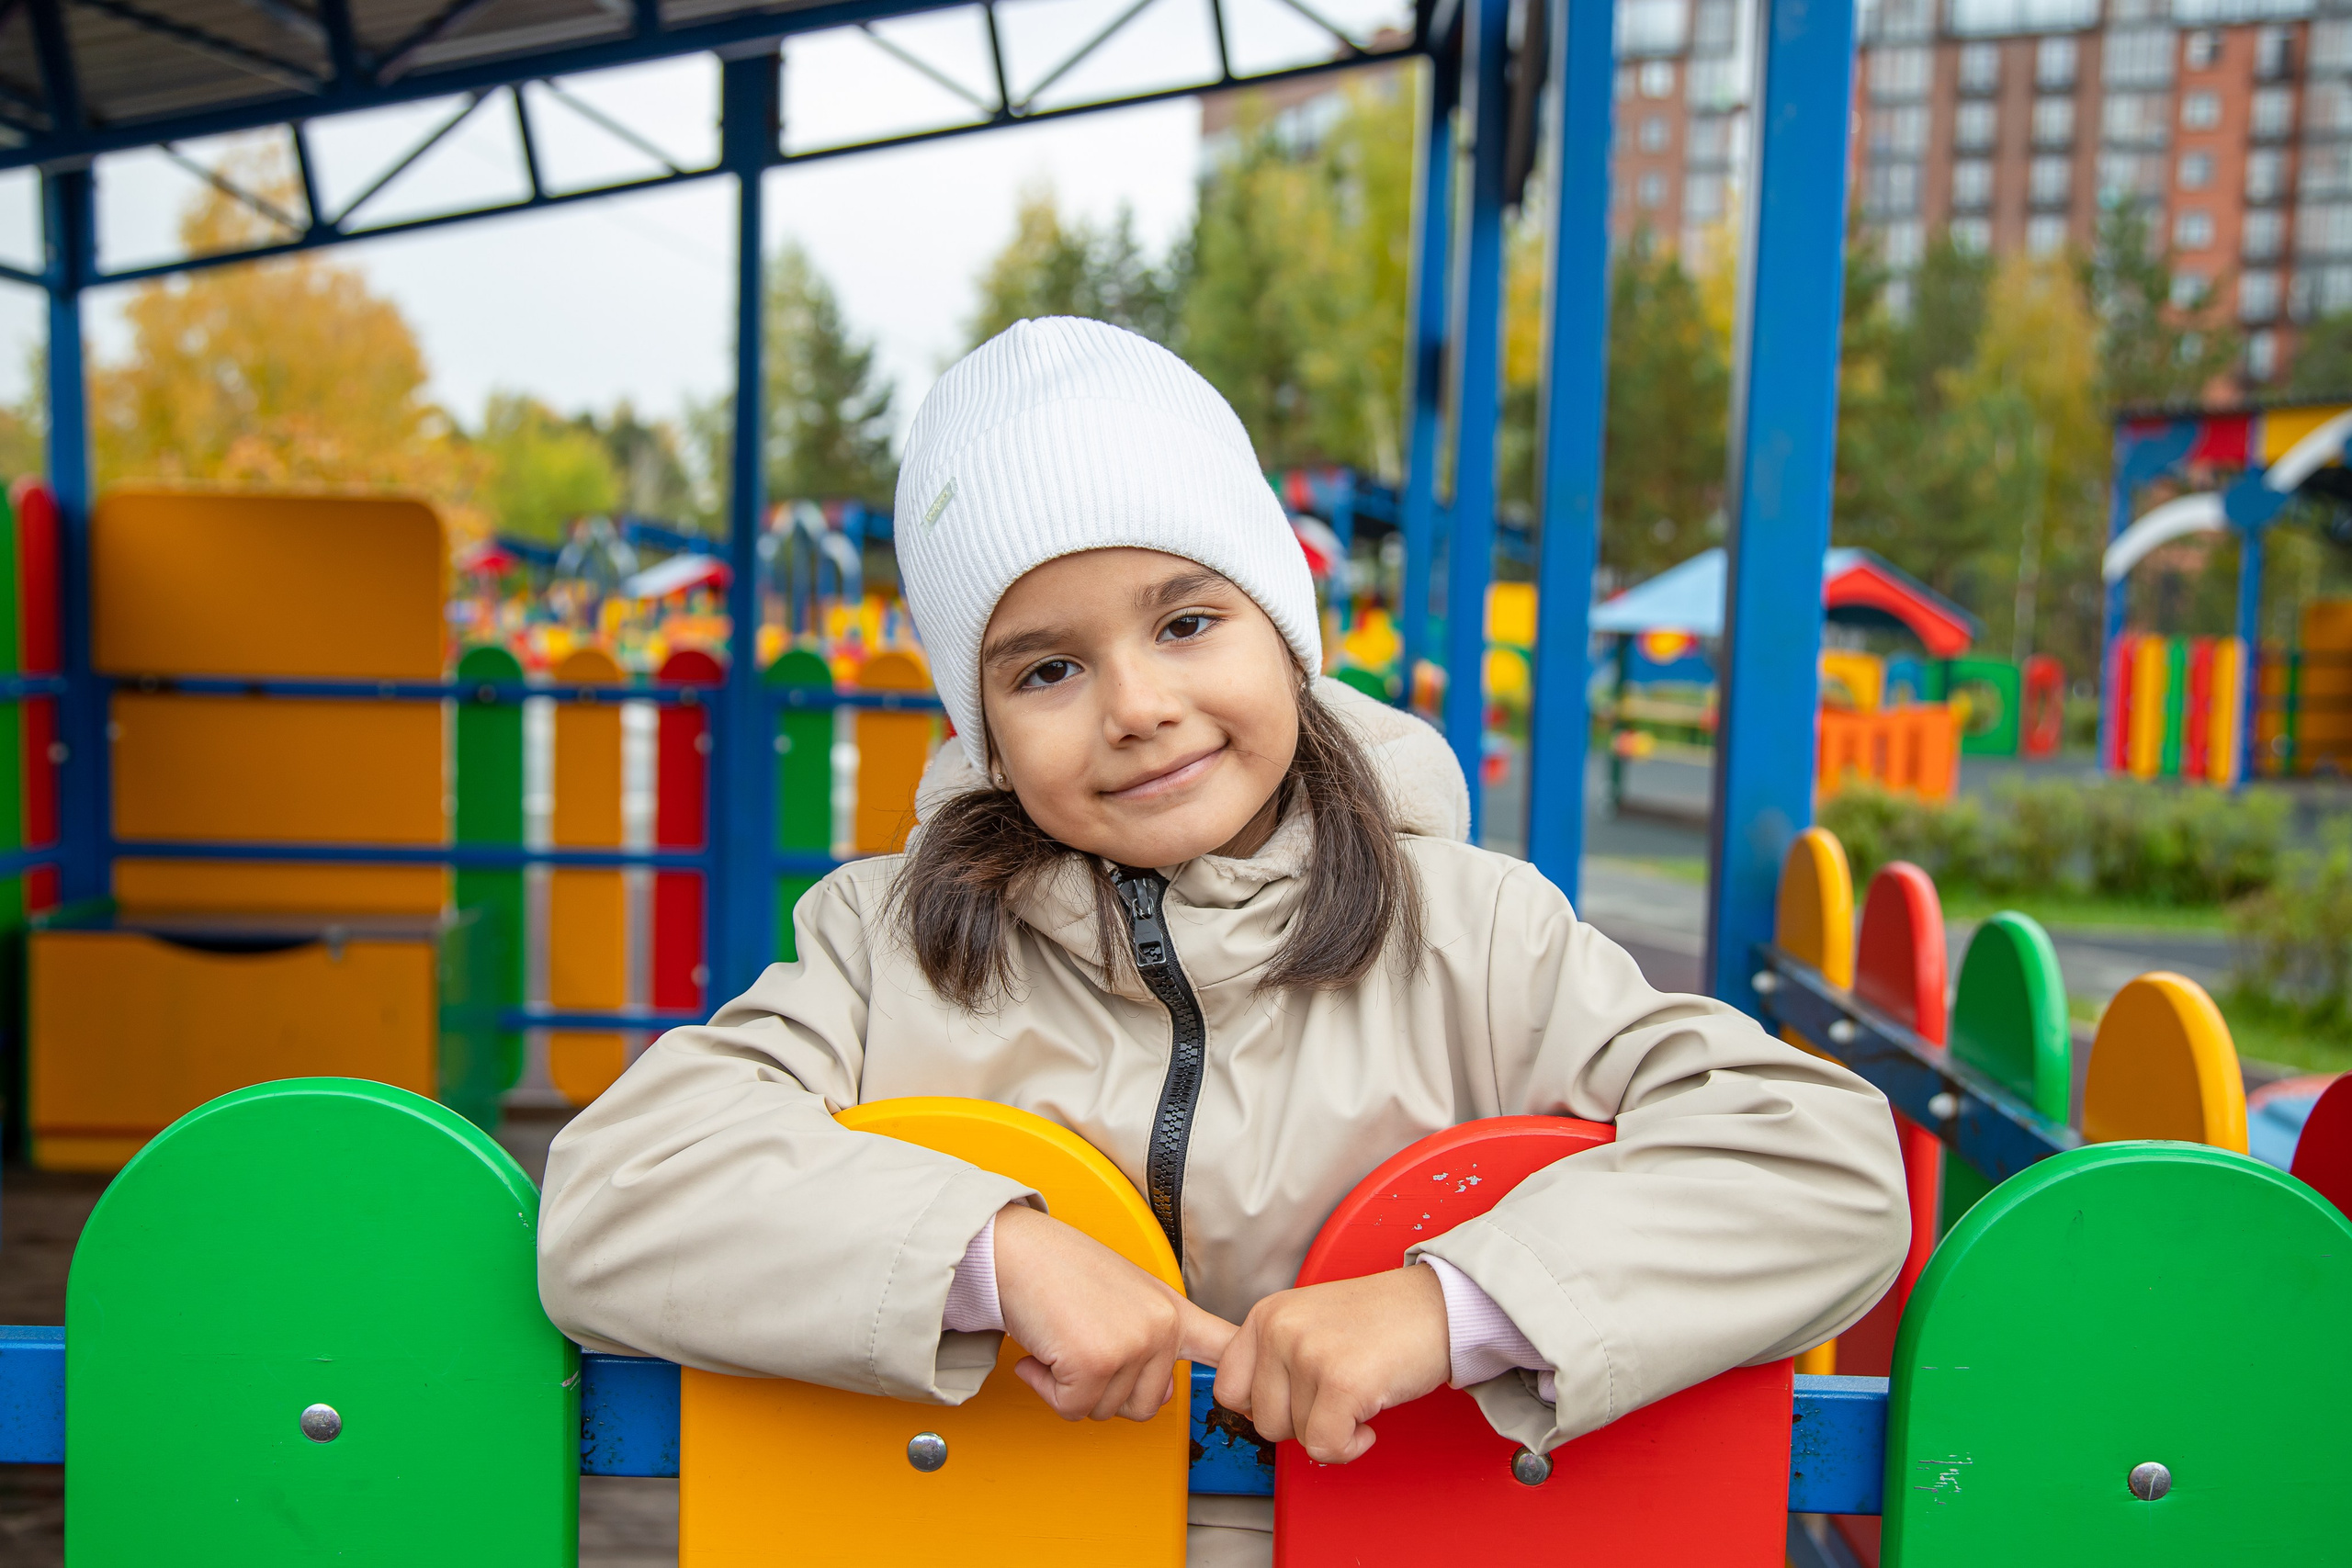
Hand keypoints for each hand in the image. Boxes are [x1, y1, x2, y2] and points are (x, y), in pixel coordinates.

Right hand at [991, 1202, 1237, 1421]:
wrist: (1016, 1249)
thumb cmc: (1059, 1268)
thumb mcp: (1127, 1295)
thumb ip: (1153, 1339)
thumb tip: (1165, 1395)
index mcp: (1172, 1311)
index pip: (1224, 1346)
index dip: (1241, 1373)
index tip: (1254, 1392)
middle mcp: (1161, 1328)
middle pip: (1144, 1407)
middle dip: (1103, 1389)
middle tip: (1081, 1345)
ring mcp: (1131, 1345)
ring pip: (1102, 1411)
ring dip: (1071, 1387)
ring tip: (1063, 1340)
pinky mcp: (1094, 1363)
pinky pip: (1071, 1408)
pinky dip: (1047, 1388)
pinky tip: (1044, 1351)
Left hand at [1212, 1264, 1450, 1463]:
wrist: (1440, 1306)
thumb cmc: (1381, 1320)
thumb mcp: (1308, 1320)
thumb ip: (1270, 1355)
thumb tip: (1240, 1403)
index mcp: (1265, 1315)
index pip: (1227, 1388)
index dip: (1263, 1406)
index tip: (1295, 1399)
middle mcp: (1279, 1329)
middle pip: (1261, 1420)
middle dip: (1302, 1421)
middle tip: (1335, 1393)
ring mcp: (1309, 1354)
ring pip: (1295, 1437)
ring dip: (1331, 1429)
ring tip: (1356, 1395)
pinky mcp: (1342, 1383)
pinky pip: (1325, 1447)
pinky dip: (1350, 1446)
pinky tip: (1368, 1418)